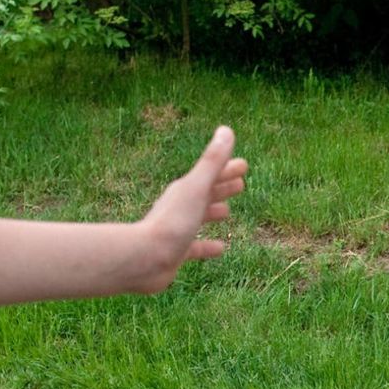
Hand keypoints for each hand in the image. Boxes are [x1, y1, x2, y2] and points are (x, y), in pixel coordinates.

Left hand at [134, 126, 248, 292]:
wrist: (144, 258)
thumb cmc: (172, 222)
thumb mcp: (196, 189)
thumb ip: (212, 161)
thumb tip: (226, 130)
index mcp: (186, 190)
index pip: (211, 175)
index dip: (228, 169)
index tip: (244, 165)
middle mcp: (181, 208)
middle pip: (206, 193)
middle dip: (223, 187)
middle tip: (241, 184)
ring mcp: (178, 230)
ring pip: (200, 217)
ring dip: (213, 212)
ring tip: (227, 212)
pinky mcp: (177, 252)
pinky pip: (196, 247)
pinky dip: (208, 246)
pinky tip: (221, 248)